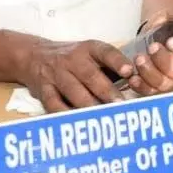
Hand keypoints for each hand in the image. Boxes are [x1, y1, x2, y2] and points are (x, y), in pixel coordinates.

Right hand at [18, 39, 132, 111]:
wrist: (34, 56)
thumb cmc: (74, 59)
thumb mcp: (92, 54)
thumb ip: (111, 66)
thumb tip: (138, 82)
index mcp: (90, 49)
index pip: (106, 52)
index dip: (118, 61)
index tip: (129, 71)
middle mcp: (73, 60)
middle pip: (90, 75)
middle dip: (106, 91)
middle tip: (121, 104)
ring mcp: (57, 74)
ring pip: (73, 91)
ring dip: (88, 105)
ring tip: (102, 118)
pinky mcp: (43, 90)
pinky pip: (54, 104)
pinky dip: (65, 114)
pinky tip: (77, 123)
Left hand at [126, 5, 172, 96]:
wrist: (153, 30)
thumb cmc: (166, 22)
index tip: (171, 41)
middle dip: (165, 61)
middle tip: (152, 47)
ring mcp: (169, 78)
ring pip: (164, 83)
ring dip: (150, 73)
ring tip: (139, 58)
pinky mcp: (154, 85)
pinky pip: (149, 91)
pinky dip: (140, 86)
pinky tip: (132, 76)